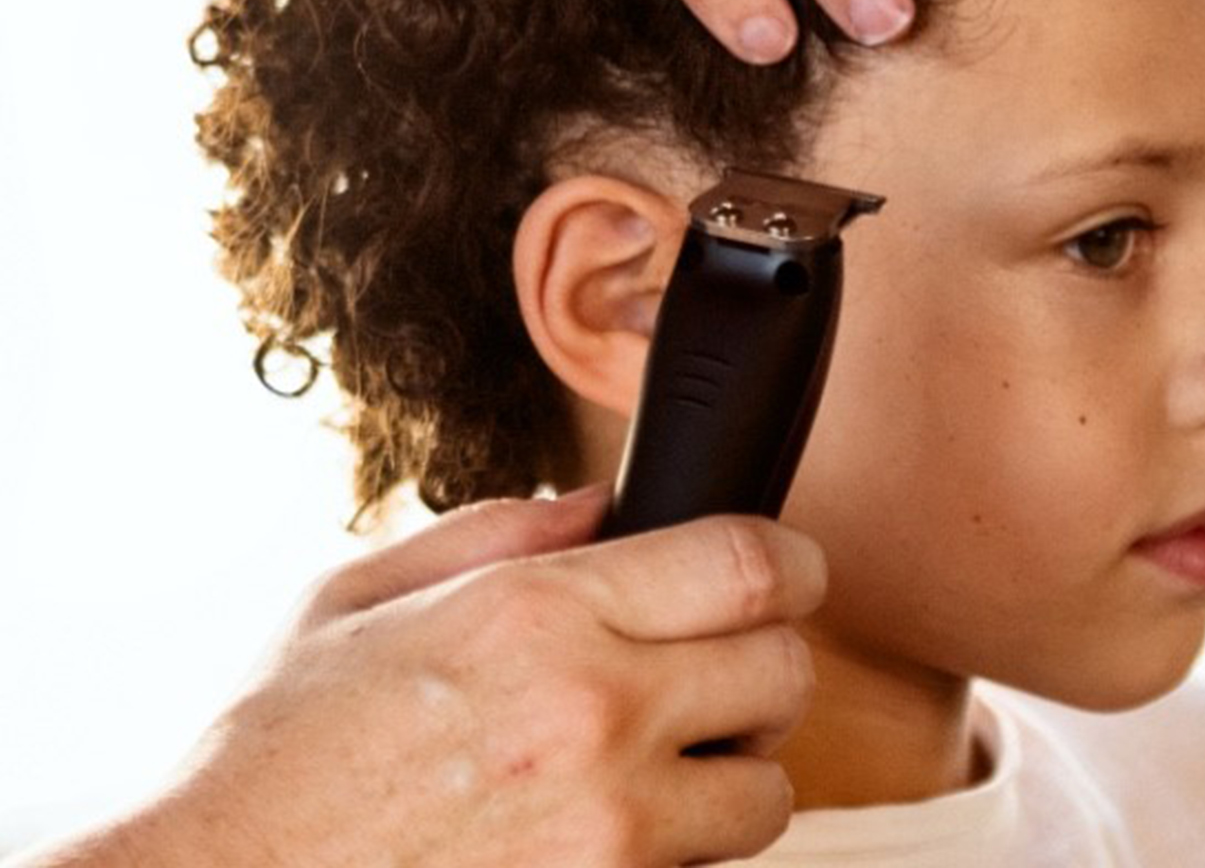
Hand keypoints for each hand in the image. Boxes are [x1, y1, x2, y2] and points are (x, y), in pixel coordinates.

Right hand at [95, 490, 825, 867]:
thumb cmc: (277, 756)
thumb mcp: (359, 599)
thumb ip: (496, 534)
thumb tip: (599, 505)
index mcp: (536, 615)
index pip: (745, 564)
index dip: (793, 559)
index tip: (790, 569)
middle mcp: (589, 718)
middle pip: (784, 671)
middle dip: (770, 662)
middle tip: (721, 668)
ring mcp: (605, 834)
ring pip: (768, 792)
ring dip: (737, 768)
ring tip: (665, 760)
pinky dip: (687, 848)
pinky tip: (616, 828)